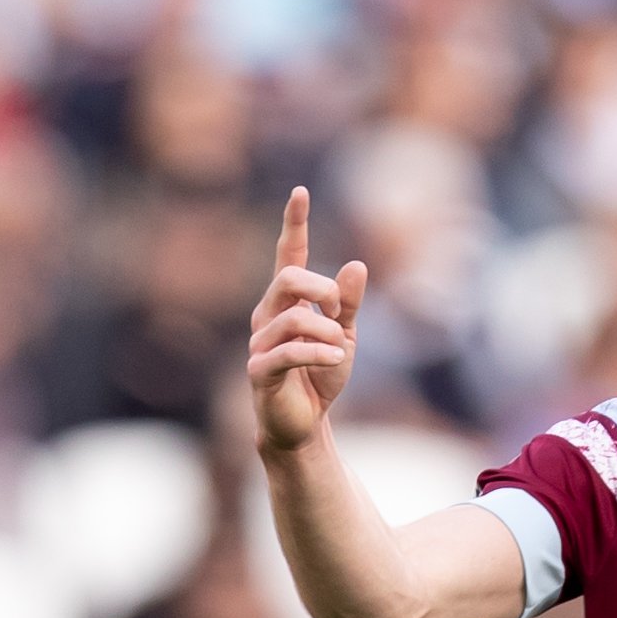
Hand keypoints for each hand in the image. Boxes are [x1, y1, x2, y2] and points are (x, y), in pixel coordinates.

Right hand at [249, 187, 366, 454]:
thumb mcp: (345, 337)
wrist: (303, 426)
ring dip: (327, 333)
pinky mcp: (260, 371)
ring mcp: (260, 343)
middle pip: (288, 278)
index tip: (301, 191)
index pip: (288, 255)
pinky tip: (335, 360)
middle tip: (340, 315)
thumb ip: (349, 305)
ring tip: (339, 352)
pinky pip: (289, 351)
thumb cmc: (320, 378)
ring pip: (293, 317)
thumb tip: (356, 265)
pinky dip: (319, 353)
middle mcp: (267, 315)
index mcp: (287, 302)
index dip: (294, 224)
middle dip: (322, 290)